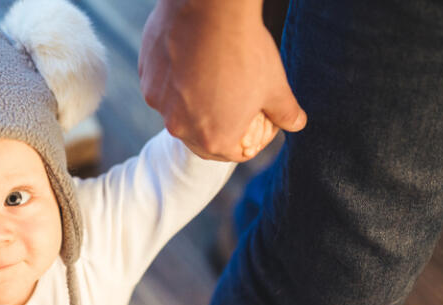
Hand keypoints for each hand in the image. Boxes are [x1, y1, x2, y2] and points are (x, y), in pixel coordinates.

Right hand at [138, 0, 305, 160]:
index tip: (260, 118)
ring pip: (179, 111)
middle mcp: (180, 128)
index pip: (234, 153)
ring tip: (216, 75)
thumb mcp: (276, 86)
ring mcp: (159, 103)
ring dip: (196, 103)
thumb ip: (286, 112)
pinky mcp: (147, 78)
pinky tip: (194, 59)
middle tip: (237, 102)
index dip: (252, 138)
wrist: (209, 9)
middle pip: (202, 137)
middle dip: (221, 124)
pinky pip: (164, 87)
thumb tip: (296, 122)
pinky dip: (177, 81)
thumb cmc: (245, 50)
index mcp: (214, 139)